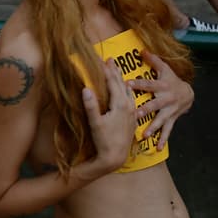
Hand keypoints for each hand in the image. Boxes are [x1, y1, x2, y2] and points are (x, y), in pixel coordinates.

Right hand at [81, 59, 137, 174]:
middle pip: (122, 84)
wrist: (116, 157)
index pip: (112, 83)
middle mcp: (128, 106)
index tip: (102, 60)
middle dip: (115, 72)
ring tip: (118, 72)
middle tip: (111, 60)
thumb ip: (90, 105)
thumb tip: (85, 88)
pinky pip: (131, 100)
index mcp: (120, 104)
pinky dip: (128, 92)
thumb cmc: (104, 140)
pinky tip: (127, 92)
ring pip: (128, 92)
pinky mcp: (132, 119)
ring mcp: (132, 113)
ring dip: (122, 80)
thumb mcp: (95, 123)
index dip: (107, 70)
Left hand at [129, 52, 193, 150]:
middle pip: (155, 105)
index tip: (127, 84)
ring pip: (161, 120)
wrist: (188, 94)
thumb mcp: (165, 69)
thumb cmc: (172, 80)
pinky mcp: (172, 120)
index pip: (149, 84)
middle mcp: (166, 99)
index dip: (139, 84)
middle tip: (136, 114)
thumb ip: (153, 60)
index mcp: (162, 86)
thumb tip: (141, 50)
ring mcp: (169, 111)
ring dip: (153, 127)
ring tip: (145, 135)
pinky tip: (157, 148)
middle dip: (146, 109)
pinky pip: (167, 131)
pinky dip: (162, 139)